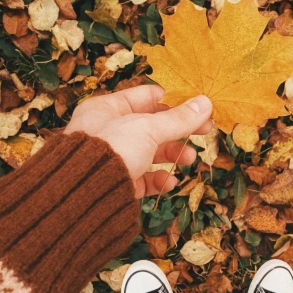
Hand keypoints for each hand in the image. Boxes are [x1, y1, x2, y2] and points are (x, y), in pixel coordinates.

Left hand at [65, 85, 212, 197]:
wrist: (85, 195)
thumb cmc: (112, 149)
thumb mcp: (148, 128)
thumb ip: (178, 119)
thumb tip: (206, 103)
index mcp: (108, 108)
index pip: (146, 97)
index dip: (174, 101)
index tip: (198, 107)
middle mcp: (108, 131)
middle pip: (152, 126)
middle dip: (178, 131)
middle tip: (204, 132)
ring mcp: (113, 158)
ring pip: (149, 153)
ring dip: (172, 155)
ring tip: (189, 158)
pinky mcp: (117, 183)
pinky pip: (142, 179)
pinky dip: (158, 179)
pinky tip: (169, 182)